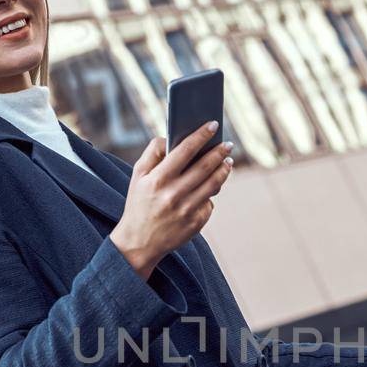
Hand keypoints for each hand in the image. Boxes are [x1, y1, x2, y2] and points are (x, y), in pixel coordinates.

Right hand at [111, 121, 234, 276]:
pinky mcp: (195, 223)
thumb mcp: (138, 176)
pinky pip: (209, 203)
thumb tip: (169, 136)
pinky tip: (212, 186)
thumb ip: (152, 153)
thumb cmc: (139, 203)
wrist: (139, 242)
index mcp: (158, 179)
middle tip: (228, 143)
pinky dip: (211, 193)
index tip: (213, 124)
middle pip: (204, 167)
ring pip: (213, 184)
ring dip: (224, 170)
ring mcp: (186, 210)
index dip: (201, 135)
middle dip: (219, 152)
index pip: (185, 150)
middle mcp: (173, 194)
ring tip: (228, 161)